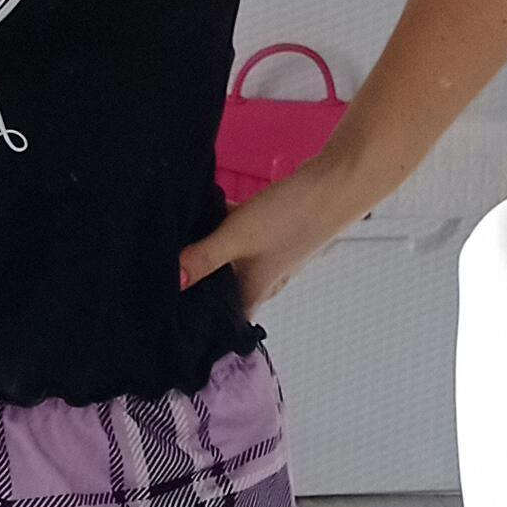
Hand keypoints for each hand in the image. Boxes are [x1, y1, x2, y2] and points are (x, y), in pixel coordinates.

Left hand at [179, 155, 364, 309]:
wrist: (335, 184)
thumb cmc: (291, 217)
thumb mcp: (237, 237)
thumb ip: (203, 258)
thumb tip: (172, 282)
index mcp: (255, 291)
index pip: (227, 320)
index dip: (206, 322)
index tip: (178, 313)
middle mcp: (265, 278)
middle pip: (226, 287)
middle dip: (202, 280)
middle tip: (172, 270)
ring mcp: (273, 253)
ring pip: (234, 258)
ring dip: (214, 249)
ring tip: (185, 239)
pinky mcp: (277, 229)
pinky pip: (244, 233)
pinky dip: (229, 225)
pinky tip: (211, 207)